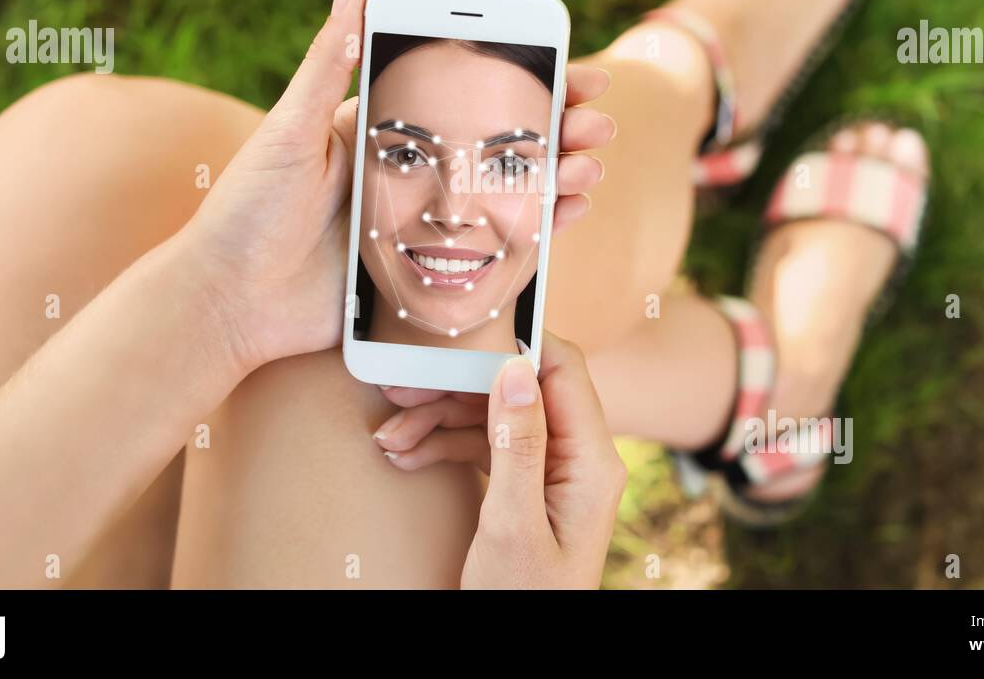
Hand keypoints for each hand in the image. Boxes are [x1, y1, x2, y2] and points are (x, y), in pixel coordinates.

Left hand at [179, 0, 616, 371]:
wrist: (226, 304)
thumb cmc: (247, 210)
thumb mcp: (290, 130)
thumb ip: (329, 62)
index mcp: (381, 130)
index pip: (466, 94)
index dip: (524, 81)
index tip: (572, 69)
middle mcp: (408, 173)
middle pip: (498, 144)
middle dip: (556, 131)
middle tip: (598, 128)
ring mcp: (419, 226)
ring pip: (504, 194)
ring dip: (554, 179)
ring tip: (589, 171)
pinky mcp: (421, 274)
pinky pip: (490, 249)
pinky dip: (533, 232)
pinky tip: (565, 218)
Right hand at [373, 333, 625, 588]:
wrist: (522, 653)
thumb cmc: (523, 599)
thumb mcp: (513, 523)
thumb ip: (518, 443)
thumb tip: (517, 368)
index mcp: (592, 461)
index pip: (563, 371)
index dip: (515, 345)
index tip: (462, 337)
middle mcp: (579, 458)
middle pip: (519, 391)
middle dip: (458, 388)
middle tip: (403, 389)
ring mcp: (554, 472)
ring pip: (495, 418)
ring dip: (440, 421)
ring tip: (390, 435)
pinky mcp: (529, 486)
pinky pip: (487, 447)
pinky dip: (445, 446)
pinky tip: (405, 453)